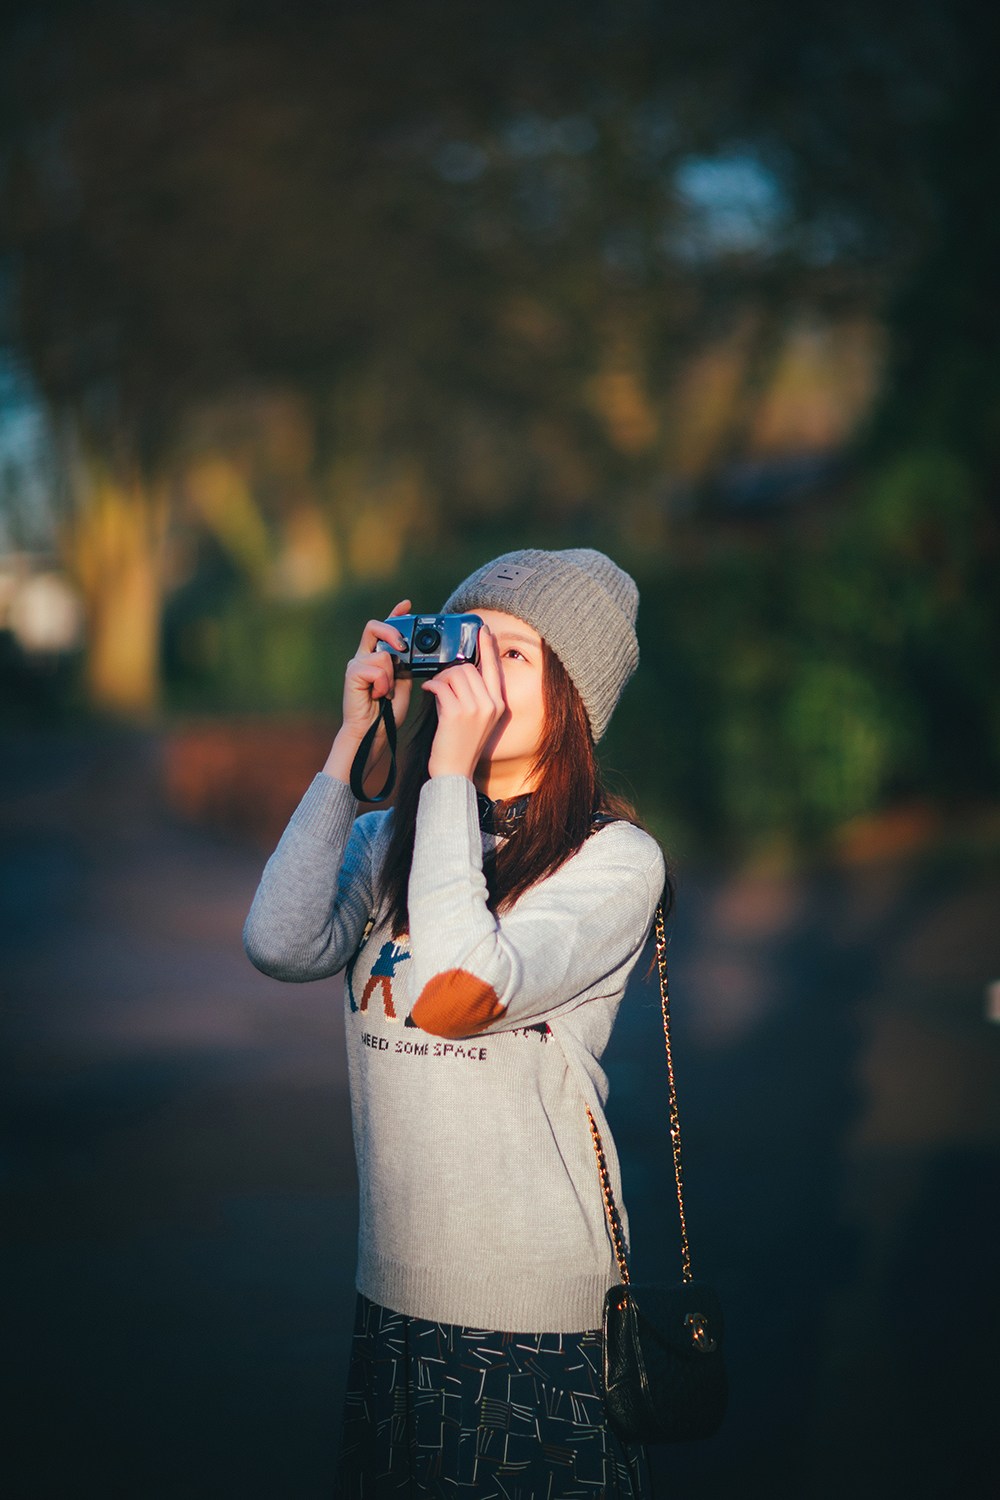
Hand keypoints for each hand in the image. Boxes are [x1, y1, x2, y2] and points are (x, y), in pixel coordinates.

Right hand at [323, 600, 412, 788]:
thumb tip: (421, 649)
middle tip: (404, 646)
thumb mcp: (404, 682)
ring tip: (386, 692)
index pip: (384, 629)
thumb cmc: (387, 711)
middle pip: (375, 627)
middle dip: (392, 631)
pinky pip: (377, 668)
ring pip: (383, 654)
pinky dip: (384, 683)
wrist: (372, 732)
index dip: (395, 615)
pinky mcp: (352, 673)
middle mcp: (364, 656)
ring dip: (392, 675)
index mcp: (378, 657)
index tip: (407, 605)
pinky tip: (379, 696)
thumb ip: (407, 664)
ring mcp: (356, 664)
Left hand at [422, 625, 506, 780]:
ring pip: (454, 674)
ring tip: (435, 689)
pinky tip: (427, 691)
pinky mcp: (456, 713)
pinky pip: (441, 686)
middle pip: (469, 668)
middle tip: (441, 679)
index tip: (483, 629)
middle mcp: (490, 704)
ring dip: (440, 678)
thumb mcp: (478, 720)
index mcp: (499, 704)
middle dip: (451, 670)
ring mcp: (475, 709)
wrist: (454, 773)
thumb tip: (460, 670)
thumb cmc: (461, 745)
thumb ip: (475, 696)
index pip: (494, 667)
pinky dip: (431, 685)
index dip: (488, 646)